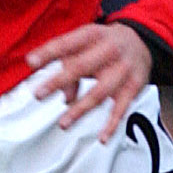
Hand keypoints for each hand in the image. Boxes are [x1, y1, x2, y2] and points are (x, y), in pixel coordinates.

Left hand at [26, 22, 152, 143]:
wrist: (142, 41)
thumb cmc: (105, 44)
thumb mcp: (85, 45)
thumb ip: (69, 65)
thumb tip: (64, 97)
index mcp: (92, 35)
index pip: (67, 43)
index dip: (48, 53)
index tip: (31, 62)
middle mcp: (109, 50)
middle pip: (81, 67)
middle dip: (58, 81)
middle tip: (39, 94)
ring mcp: (122, 70)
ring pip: (99, 92)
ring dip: (80, 109)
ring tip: (63, 123)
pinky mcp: (133, 87)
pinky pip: (122, 109)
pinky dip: (112, 125)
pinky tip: (102, 137)